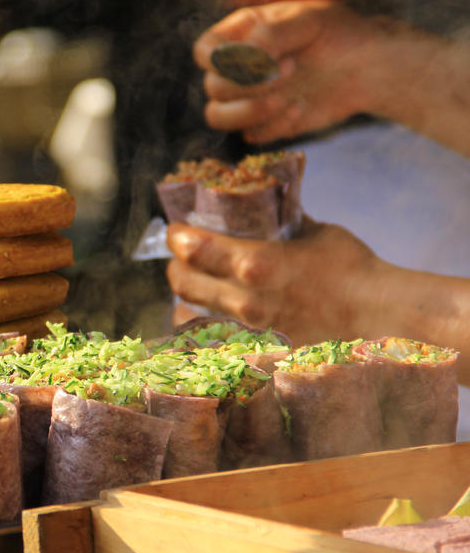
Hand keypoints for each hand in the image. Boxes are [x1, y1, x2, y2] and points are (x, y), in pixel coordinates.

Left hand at [165, 219, 381, 344]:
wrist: (377, 314)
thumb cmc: (350, 267)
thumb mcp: (313, 231)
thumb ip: (281, 220)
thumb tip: (265, 204)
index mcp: (254, 263)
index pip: (192, 248)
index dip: (177, 236)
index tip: (176, 229)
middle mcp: (243, 299)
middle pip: (182, 282)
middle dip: (176, 265)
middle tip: (181, 255)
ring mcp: (248, 328)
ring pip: (191, 312)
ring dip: (188, 294)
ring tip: (195, 282)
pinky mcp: (257, 347)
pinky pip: (213, 336)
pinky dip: (205, 322)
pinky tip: (210, 312)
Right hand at [194, 0, 391, 142]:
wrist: (368, 67)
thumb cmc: (339, 35)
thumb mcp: (309, 20)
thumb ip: (273, 33)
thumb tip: (246, 56)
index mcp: (240, 35)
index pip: (204, 51)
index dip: (218, 60)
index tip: (257, 57)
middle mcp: (236, 68)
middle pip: (213, 86)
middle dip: (250, 83)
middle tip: (290, 68)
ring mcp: (247, 98)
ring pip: (217, 116)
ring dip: (248, 111)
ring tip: (284, 98)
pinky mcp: (263, 123)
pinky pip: (250, 135)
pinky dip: (273, 125)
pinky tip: (301, 107)